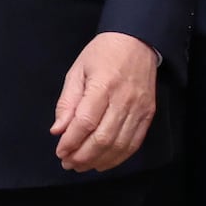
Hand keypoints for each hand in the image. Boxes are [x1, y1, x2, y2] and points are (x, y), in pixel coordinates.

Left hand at [51, 32, 158, 172]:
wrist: (137, 41)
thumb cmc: (103, 53)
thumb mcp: (78, 70)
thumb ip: (67, 102)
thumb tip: (58, 130)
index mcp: (103, 84)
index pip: (85, 122)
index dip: (71, 141)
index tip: (60, 151)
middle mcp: (123, 99)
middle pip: (102, 138)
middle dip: (82, 156)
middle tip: (68, 163)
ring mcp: (139, 108)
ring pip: (119, 145)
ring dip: (98, 160)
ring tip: (81, 165)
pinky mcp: (148, 114)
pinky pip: (134, 143)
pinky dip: (117, 158)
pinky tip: (103, 162)